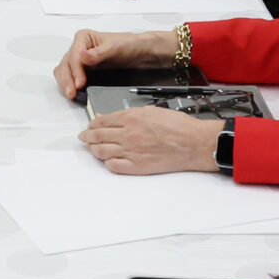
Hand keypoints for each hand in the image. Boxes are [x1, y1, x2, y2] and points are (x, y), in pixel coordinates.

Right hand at [51, 27, 175, 100]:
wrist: (143, 53)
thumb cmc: (131, 45)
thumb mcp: (116, 47)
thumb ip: (99, 52)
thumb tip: (82, 56)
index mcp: (84, 38)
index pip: (74, 56)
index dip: (75, 70)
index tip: (80, 82)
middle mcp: (80, 49)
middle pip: (65, 65)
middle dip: (67, 79)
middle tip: (72, 92)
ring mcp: (81, 62)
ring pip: (65, 72)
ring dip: (66, 84)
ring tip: (72, 95)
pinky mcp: (85, 72)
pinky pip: (71, 79)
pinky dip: (71, 86)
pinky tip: (76, 93)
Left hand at [79, 106, 223, 174]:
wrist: (193, 143)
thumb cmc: (178, 126)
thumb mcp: (151, 111)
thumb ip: (127, 115)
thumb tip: (108, 117)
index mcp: (132, 118)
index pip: (102, 121)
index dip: (92, 124)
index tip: (89, 126)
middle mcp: (129, 134)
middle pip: (98, 136)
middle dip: (88, 136)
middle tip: (84, 137)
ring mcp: (132, 151)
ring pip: (102, 151)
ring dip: (94, 149)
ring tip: (93, 148)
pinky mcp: (138, 167)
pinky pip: (114, 166)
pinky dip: (108, 163)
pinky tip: (108, 160)